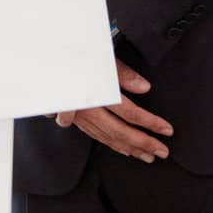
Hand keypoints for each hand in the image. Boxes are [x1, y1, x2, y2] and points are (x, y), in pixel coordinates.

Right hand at [54, 59, 173, 162]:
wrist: (46, 62)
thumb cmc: (74, 56)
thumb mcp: (101, 57)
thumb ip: (123, 74)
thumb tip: (144, 88)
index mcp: (96, 92)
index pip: (130, 113)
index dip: (150, 123)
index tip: (167, 130)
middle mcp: (87, 108)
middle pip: (120, 131)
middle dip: (144, 143)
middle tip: (163, 151)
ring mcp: (80, 116)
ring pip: (108, 137)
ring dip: (130, 149)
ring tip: (149, 156)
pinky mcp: (75, 118)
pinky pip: (96, 136)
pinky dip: (113, 144)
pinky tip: (124, 150)